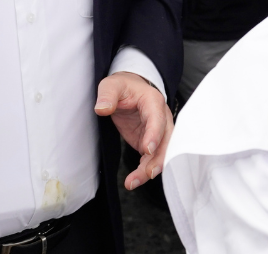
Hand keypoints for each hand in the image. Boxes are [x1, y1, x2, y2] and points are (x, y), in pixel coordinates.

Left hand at [95, 72, 172, 189]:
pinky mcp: (151, 142)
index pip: (157, 120)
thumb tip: (102, 109)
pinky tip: (134, 180)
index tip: (147, 149)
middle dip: (158, 158)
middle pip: (166, 141)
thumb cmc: (123, 85)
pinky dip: (144, 170)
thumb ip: (107, 96)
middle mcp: (161, 118)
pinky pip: (151, 158)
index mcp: (153, 102)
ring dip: (150, 169)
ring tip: (133, 182)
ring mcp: (158, 132)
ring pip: (161, 153)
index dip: (154, 135)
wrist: (130, 88)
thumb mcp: (112, 85)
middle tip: (147, 173)